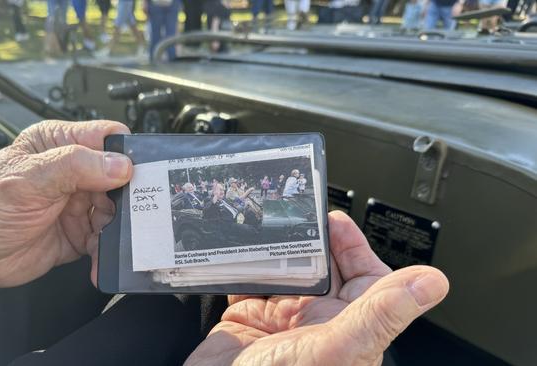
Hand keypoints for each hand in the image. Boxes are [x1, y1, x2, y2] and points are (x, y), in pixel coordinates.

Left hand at [0, 120, 131, 286]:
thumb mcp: (26, 179)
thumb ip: (75, 167)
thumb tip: (121, 165)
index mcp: (62, 144)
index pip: (109, 139)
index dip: (127, 154)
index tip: (134, 177)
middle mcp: (75, 173)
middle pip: (122, 179)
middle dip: (129, 199)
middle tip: (128, 216)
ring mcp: (78, 205)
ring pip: (119, 213)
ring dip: (119, 229)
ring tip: (108, 240)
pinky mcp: (78, 234)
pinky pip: (105, 242)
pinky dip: (107, 253)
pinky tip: (98, 262)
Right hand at [186, 211, 448, 365]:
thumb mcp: (337, 349)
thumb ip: (379, 314)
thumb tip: (432, 283)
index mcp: (346, 328)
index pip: (365, 279)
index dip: (356, 247)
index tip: (337, 222)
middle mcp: (316, 322)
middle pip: (323, 268)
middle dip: (313, 239)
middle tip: (299, 217)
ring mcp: (281, 320)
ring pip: (286, 271)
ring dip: (277, 249)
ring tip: (269, 229)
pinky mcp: (247, 319)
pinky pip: (248, 281)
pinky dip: (243, 264)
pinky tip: (241, 252)